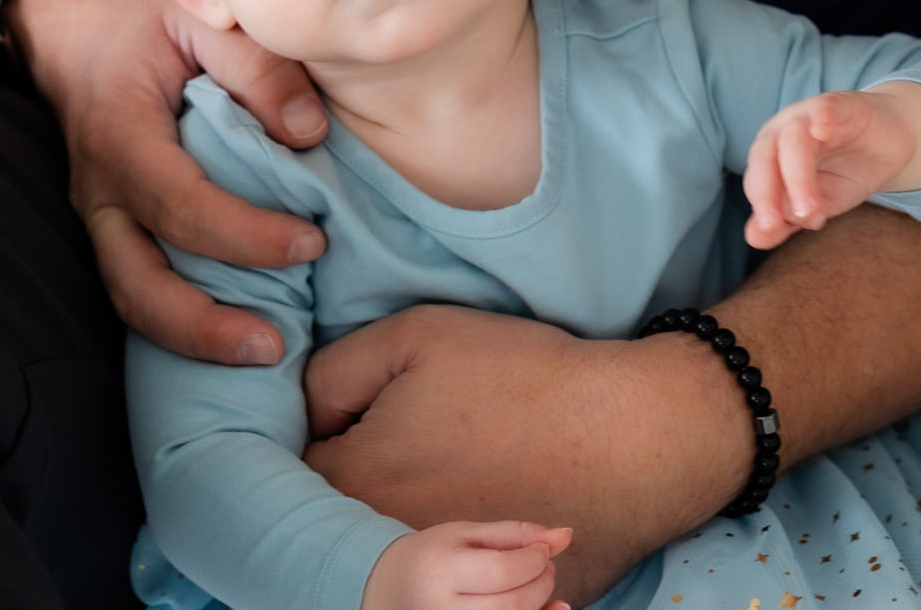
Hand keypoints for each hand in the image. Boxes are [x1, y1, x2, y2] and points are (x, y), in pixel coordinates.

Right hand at [12, 0, 331, 362]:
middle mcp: (99, 188)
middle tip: (276, 346)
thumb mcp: (201, 14)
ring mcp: (99, 213)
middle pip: (136, 283)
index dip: (245, 235)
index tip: (313, 241)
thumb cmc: (142, 15)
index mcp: (120, 137)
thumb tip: (310, 134)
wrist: (68, 18)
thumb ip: (257, 67)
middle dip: (203, 326)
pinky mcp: (113, 224)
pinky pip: (138, 282)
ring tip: (264, 354)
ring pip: (130, 296)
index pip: (180, 206)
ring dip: (191, 336)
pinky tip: (238, 327)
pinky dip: (182, 316)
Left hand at [303, 304, 749, 605]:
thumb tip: (304, 408)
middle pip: (330, 524)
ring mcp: (433, 586)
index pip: (288, 471)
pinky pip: (440, 588)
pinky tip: (482, 512)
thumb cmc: (525, 379)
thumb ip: (334, 370)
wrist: (632, 434)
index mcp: (351, 480)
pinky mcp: (485, 607)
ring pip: (380, 560)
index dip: (319, 436)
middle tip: (403, 450)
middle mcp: (378, 545)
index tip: (355, 419)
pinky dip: (448, 563)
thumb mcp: (417, 336)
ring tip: (444, 481)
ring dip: (392, 530)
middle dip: (350, 487)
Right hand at [363, 521, 571, 609]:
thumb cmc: (436, 556)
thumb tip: (566, 535)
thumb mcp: (468, 534)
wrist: (392, 589)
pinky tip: (546, 609)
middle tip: (542, 566)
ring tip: (533, 584)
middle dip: (541, 583)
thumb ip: (517, 534)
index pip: (502, 572)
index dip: (535, 559)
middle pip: (512, 605)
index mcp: (440, 572)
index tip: (541, 550)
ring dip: (538, 604)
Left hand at [740, 90, 916, 248]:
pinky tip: (822, 132)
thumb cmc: (847, 171)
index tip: (774, 230)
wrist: (889, 142)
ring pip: (793, 139)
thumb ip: (787, 221)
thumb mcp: (819, 203)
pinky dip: (820, 118)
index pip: (757, 181)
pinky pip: (825, 108)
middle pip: (764, 157)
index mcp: (772, 157)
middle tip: (775, 223)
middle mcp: (784, 132)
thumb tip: (755, 239)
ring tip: (810, 207)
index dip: (763, 206)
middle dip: (766, 191)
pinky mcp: (840, 104)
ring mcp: (810, 115)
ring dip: (797, 175)